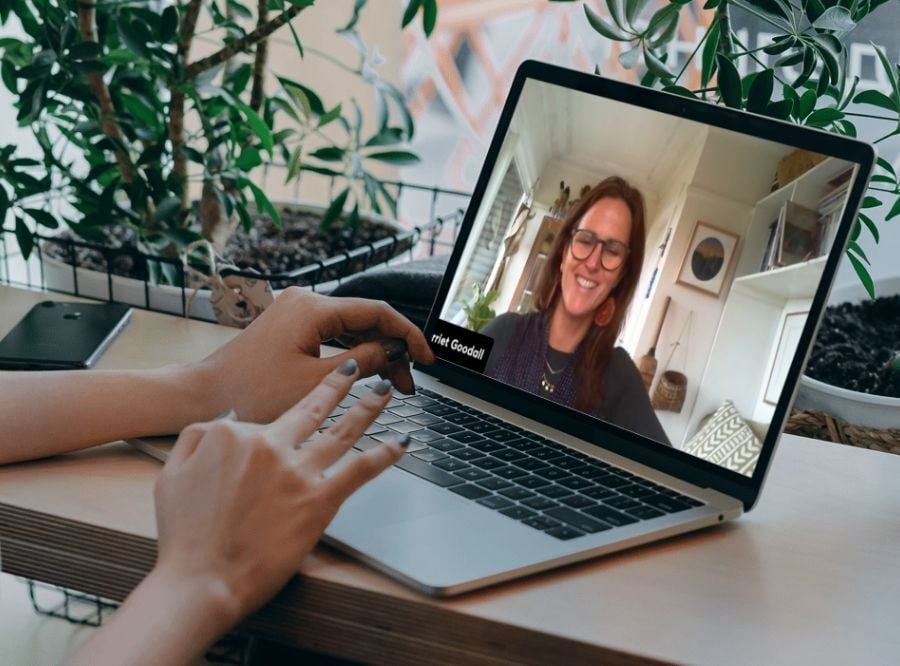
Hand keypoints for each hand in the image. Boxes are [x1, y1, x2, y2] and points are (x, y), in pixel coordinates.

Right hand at [153, 359, 406, 629]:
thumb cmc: (185, 536)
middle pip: (312, 408)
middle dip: (338, 384)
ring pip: (342, 430)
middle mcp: (269, 445)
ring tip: (384, 391)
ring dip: (367, 406)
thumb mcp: (171, 474)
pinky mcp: (319, 500)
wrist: (200, 581)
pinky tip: (401, 443)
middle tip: (355, 370)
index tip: (283, 430)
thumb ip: (196, 439)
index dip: (273, 430)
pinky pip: (359, 469)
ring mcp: (297, 471)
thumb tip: (224, 421)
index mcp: (233, 434)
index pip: (265, 420)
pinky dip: (384, 454)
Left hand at [195, 287, 434, 422]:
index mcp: (313, 307)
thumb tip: (395, 352)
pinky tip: (366, 374)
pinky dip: (352, 354)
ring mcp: (296, 312)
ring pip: (351, 327)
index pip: (377, 312)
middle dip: (392, 350)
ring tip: (392, 385)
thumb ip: (363, 362)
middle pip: (366, 319)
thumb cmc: (251, 393)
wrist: (204, 395)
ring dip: (374, 353)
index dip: (407, 335)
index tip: (427, 359)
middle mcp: (306, 301)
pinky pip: (333, 334)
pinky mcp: (290, 326)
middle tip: (408, 384)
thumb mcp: (317, 383)